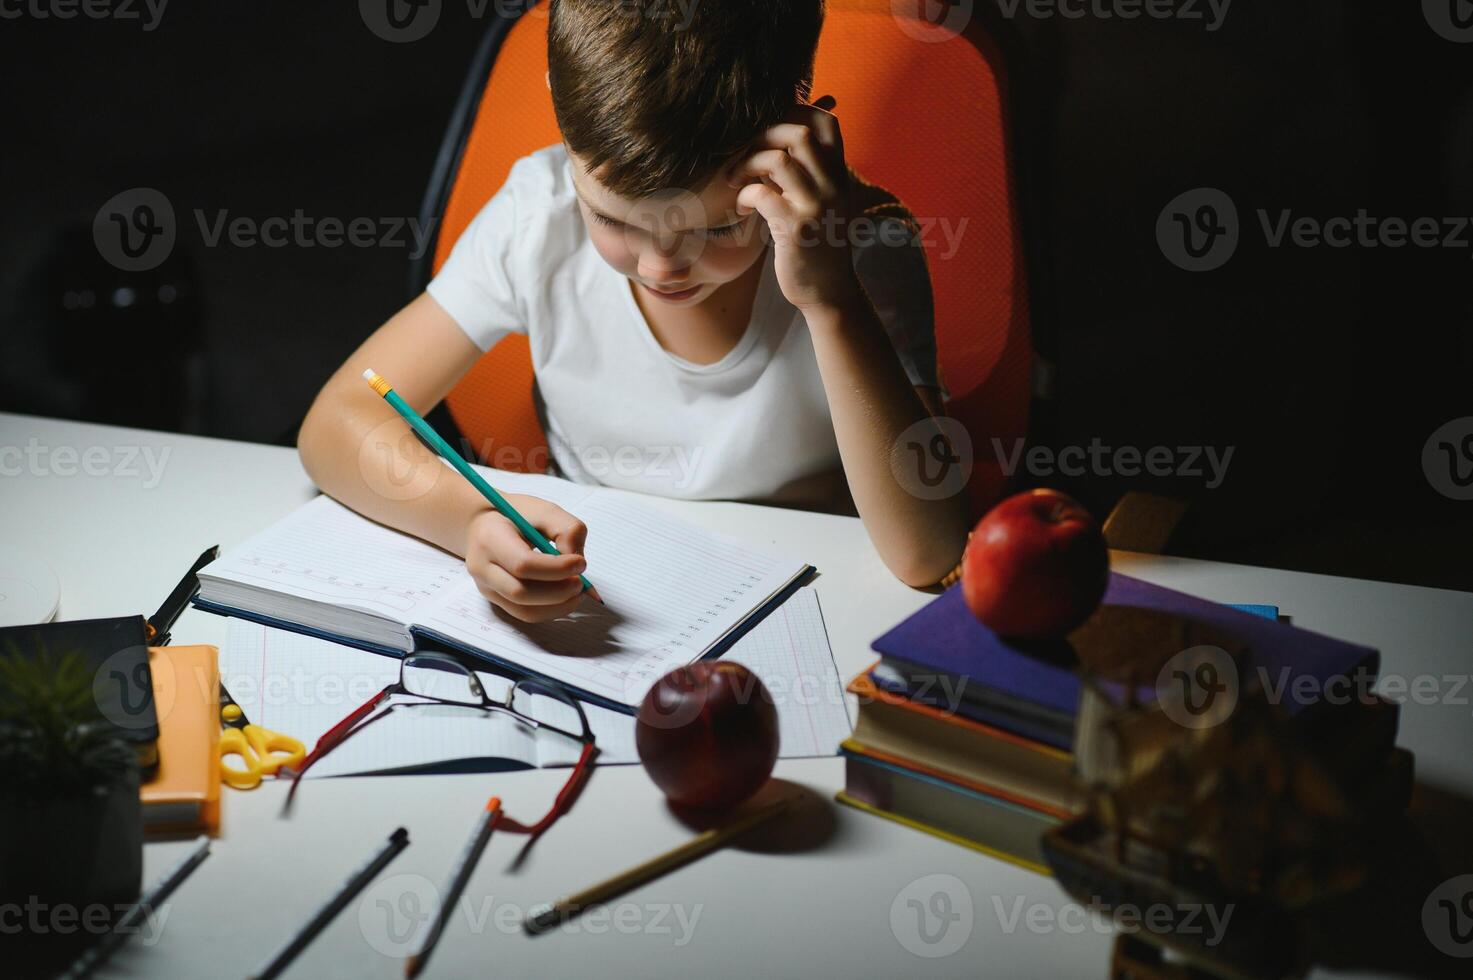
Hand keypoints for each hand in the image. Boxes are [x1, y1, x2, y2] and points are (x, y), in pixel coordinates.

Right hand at [464, 493, 588, 622]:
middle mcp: (482, 568)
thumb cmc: (516, 515)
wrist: (485, 524)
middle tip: (581, 582)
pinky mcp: (497, 600)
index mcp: (490, 538)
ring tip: (577, 591)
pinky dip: (551, 611)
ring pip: (524, 611)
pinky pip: (525, 614)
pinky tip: (567, 598)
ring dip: (558, 606)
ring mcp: (487, 588)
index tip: (581, 563)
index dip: (556, 569)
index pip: (522, 564)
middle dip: (558, 591)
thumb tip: (577, 561)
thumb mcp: (544, 509)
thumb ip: (566, 529)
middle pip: (520, 593)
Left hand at [728, 95, 862, 313]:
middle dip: (762, 135)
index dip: (795, 111)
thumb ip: (808, 171)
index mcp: (838, 174)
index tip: (768, 127)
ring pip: (777, 159)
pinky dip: (744, 197)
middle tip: (742, 154)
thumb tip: (781, 138)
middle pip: (798, 131)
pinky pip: (762, 195)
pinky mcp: (795, 230)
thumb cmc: (816, 245)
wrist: (828, 292)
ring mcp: (815, 206)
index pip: (827, 121)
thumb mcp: (821, 202)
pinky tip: (742, 211)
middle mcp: (832, 185)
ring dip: (747, 164)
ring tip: (736, 180)